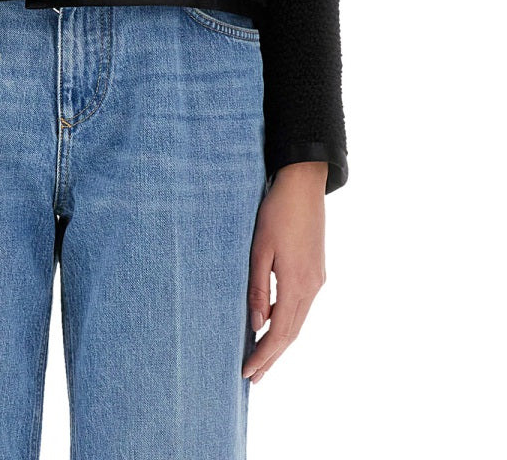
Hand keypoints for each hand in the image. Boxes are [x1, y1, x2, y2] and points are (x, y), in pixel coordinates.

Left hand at [242, 160, 326, 383]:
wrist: (303, 185)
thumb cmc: (277, 212)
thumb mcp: (260, 250)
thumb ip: (258, 289)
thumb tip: (257, 325)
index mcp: (297, 284)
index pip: (279, 333)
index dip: (263, 355)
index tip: (247, 372)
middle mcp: (312, 287)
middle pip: (292, 333)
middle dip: (272, 357)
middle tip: (254, 378)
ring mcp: (317, 279)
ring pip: (298, 321)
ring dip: (280, 341)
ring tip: (261, 358)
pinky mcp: (316, 270)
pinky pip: (301, 305)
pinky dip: (287, 320)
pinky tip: (272, 322)